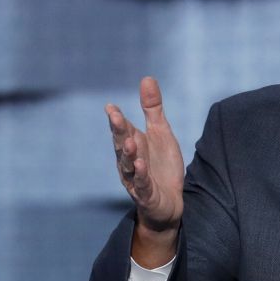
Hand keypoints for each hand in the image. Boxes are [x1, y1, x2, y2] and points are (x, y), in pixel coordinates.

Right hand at [107, 77, 183, 265]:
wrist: (168, 202)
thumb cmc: (161, 166)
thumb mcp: (161, 134)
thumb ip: (153, 109)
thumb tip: (146, 78)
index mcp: (132, 144)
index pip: (123, 130)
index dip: (117, 119)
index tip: (111, 107)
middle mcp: (129, 161)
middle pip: (122, 145)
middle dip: (119, 131)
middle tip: (115, 116)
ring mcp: (136, 178)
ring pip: (130, 165)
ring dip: (128, 154)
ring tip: (130, 141)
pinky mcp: (146, 194)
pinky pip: (142, 184)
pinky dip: (141, 175)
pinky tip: (141, 165)